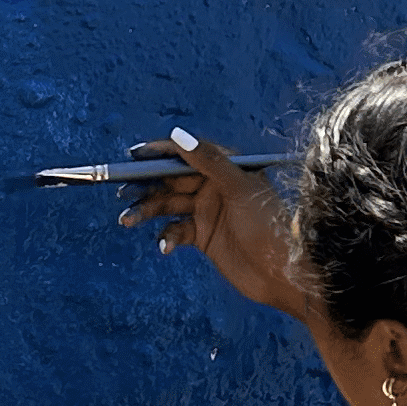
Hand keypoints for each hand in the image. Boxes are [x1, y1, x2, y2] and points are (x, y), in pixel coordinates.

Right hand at [121, 131, 303, 314]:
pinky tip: (164, 247)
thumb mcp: (239, 187)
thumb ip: (209, 162)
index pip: (187, 153)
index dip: (160, 152)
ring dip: (147, 212)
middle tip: (123, 194)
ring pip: (168, 205)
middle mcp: (214, 186)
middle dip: (146, 185)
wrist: (283, 271)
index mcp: (226, 167)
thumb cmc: (269, 223)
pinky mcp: (203, 237)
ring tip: (128, 220)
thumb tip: (177, 134)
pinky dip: (166, 238)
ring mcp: (207, 212)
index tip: (134, 156)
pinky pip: (176, 231)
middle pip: (171, 180)